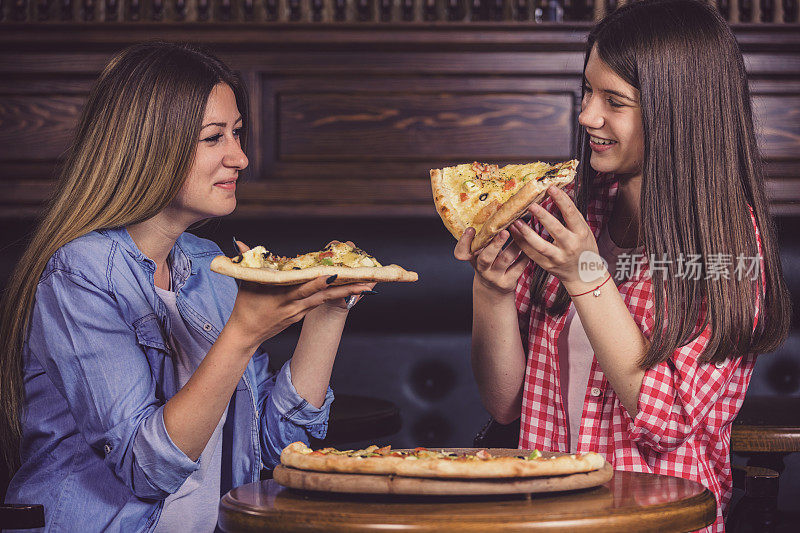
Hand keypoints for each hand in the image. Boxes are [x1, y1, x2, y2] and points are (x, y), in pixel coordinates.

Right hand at [227, 241, 371, 348]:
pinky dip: (333, 296)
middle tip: (365, 283)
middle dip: (345, 289)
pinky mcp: (300, 316)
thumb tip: (241, 244)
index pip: (305, 287)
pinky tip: (347, 291)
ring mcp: (299, 312)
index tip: (336, 274)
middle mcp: (294, 305)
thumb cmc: (245, 306)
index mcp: (282, 296)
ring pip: (325, 300)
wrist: (245, 334)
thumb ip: (247, 262)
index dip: (320, 282)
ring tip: (365, 286)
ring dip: (345, 293)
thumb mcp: (245, 283)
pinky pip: (319, 303)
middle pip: (323, 295)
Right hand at [454, 227, 529, 296]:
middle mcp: (481, 268)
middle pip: (486, 257)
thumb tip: (497, 210)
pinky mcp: (508, 283)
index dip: (464, 241)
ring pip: (506, 259)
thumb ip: (484, 238)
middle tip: (505, 231)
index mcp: (472, 258)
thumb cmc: (489, 262)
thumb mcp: (481, 252)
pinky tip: (530, 245)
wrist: (493, 288)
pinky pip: (519, 267)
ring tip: (523, 232)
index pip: (461, 252)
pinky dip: (525, 254)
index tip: (471, 229)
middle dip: (496, 244)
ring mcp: (494, 277)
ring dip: (515, 245)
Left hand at [507, 186, 598, 284]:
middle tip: (531, 205)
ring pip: (540, 245)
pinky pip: (531, 253)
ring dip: (527, 233)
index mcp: (581, 234)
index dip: (561, 200)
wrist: (584, 275)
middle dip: (543, 217)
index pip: (572, 214)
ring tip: (516, 221)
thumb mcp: (584, 231)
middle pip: (556, 230)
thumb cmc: (584, 248)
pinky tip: (513, 232)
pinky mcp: (547, 265)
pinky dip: (521, 242)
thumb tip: (557, 194)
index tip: (551, 188)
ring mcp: (558, 257)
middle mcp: (570, 246)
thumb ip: (572, 216)